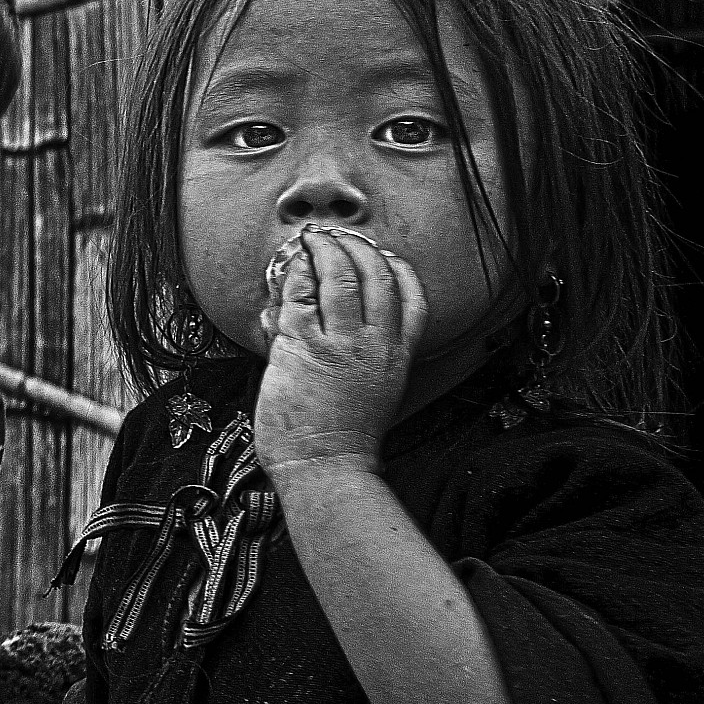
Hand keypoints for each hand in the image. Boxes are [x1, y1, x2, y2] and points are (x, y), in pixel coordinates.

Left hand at [255, 225, 427, 478]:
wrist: (325, 466)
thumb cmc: (340, 436)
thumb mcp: (370, 390)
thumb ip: (359, 354)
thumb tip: (331, 319)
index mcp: (397, 356)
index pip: (413, 298)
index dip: (397, 267)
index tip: (382, 253)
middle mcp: (376, 346)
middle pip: (378, 277)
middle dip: (358, 247)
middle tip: (338, 236)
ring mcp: (341, 345)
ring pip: (341, 277)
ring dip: (325, 249)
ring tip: (312, 239)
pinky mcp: (304, 347)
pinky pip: (300, 296)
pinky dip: (295, 274)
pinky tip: (290, 265)